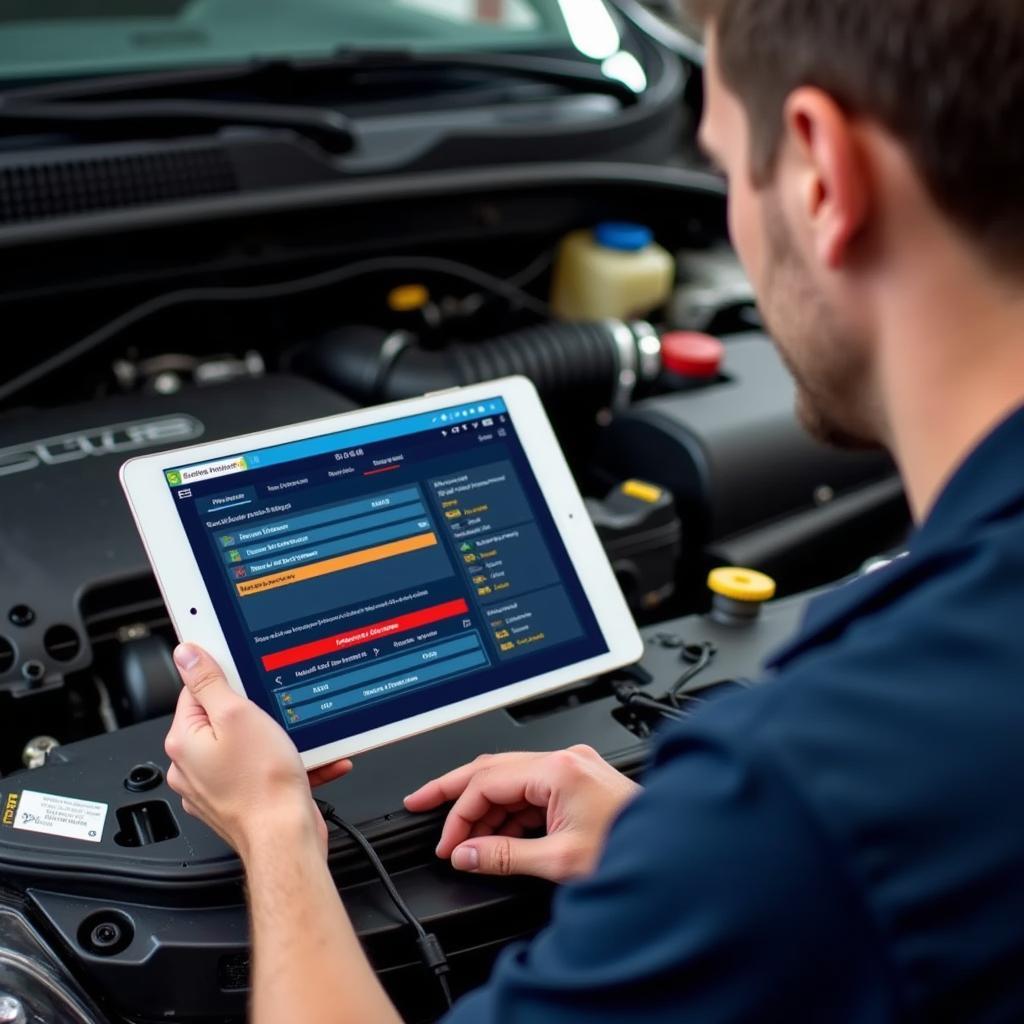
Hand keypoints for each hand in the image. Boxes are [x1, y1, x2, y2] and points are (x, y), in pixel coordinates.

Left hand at [164, 643, 351, 859]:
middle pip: (222, 718)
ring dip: (274, 739)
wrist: (286, 839)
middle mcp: (192, 767)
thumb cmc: (263, 785)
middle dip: (254, 712)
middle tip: (274, 713)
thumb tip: (186, 654)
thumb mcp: (238, 715)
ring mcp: (215, 787)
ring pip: (246, 745)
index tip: (246, 680)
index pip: (195, 691)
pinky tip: (306, 762)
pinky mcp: (238, 802)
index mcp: (184, 742)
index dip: (226, 681)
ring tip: (292, 743)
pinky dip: (284, 764)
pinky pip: (261, 771)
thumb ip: (209, 681)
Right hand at [404, 746, 639, 882]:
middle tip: (420, 802)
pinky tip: (497, 836)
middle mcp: (565, 760)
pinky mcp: (579, 781)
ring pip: (511, 779)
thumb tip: (464, 853)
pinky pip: (531, 790)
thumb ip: (504, 856)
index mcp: (558, 769)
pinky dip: (509, 812)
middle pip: (493, 768)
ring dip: (485, 808)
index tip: (445, 842)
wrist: (677, 857)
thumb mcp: (560, 860)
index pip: (488, 781)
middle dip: (454, 789)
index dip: (458, 813)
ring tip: (464, 840)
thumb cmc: (632, 852)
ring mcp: (573, 768)